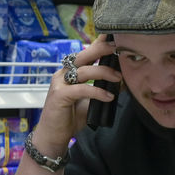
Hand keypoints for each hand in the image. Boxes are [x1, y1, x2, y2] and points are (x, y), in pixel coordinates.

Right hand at [29, 36, 122, 152]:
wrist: (52, 136)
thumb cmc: (69, 118)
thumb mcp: (89, 101)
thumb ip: (101, 89)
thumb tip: (122, 82)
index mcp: (69, 72)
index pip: (85, 53)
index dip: (99, 44)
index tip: (114, 38)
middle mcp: (62, 74)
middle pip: (83, 55)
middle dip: (101, 49)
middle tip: (118, 48)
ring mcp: (59, 84)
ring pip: (84, 71)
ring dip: (104, 72)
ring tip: (119, 78)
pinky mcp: (59, 95)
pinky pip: (82, 89)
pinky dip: (97, 91)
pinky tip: (109, 96)